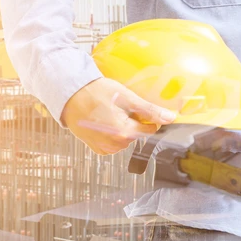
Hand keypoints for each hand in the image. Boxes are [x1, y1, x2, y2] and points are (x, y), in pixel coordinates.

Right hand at [60, 78, 174, 154]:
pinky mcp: (96, 148)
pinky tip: (104, 121)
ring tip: (109, 113)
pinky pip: (113, 144)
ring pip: (125, 140)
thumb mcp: (127, 97)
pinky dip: (112, 134)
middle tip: (119, 108)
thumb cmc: (96, 92)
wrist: (69, 94)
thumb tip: (170, 118)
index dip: (147, 117)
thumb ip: (150, 110)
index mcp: (124, 133)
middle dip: (133, 122)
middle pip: (137, 135)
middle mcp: (114, 145)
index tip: (137, 107)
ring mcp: (104, 148)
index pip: (150, 129)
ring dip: (123, 128)